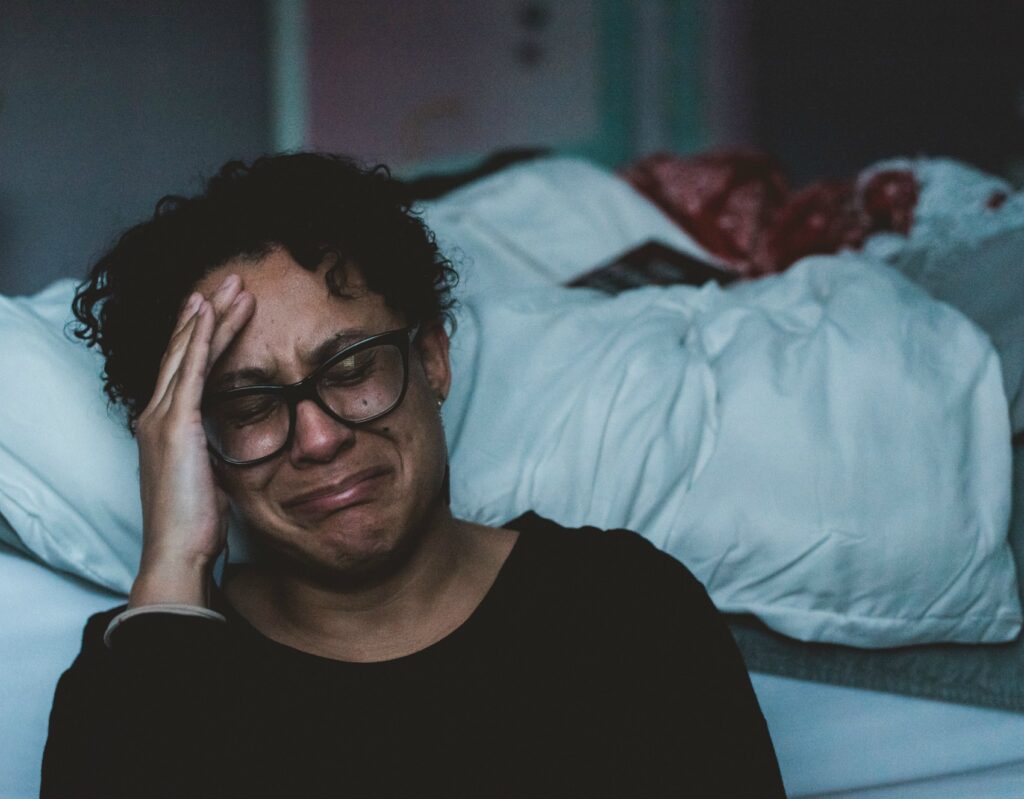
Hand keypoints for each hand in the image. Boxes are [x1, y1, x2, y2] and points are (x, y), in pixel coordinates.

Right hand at [129, 275, 254, 607]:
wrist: (179, 552)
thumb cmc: (195, 523)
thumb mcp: (207, 476)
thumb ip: (211, 451)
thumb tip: (227, 443)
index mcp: (165, 427)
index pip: (184, 369)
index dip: (201, 335)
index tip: (220, 308)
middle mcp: (156, 415)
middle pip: (183, 351)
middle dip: (207, 314)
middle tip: (230, 281)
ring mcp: (162, 417)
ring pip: (188, 352)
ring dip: (211, 315)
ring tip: (232, 285)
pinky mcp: (176, 425)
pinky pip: (190, 370)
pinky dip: (201, 338)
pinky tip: (212, 312)